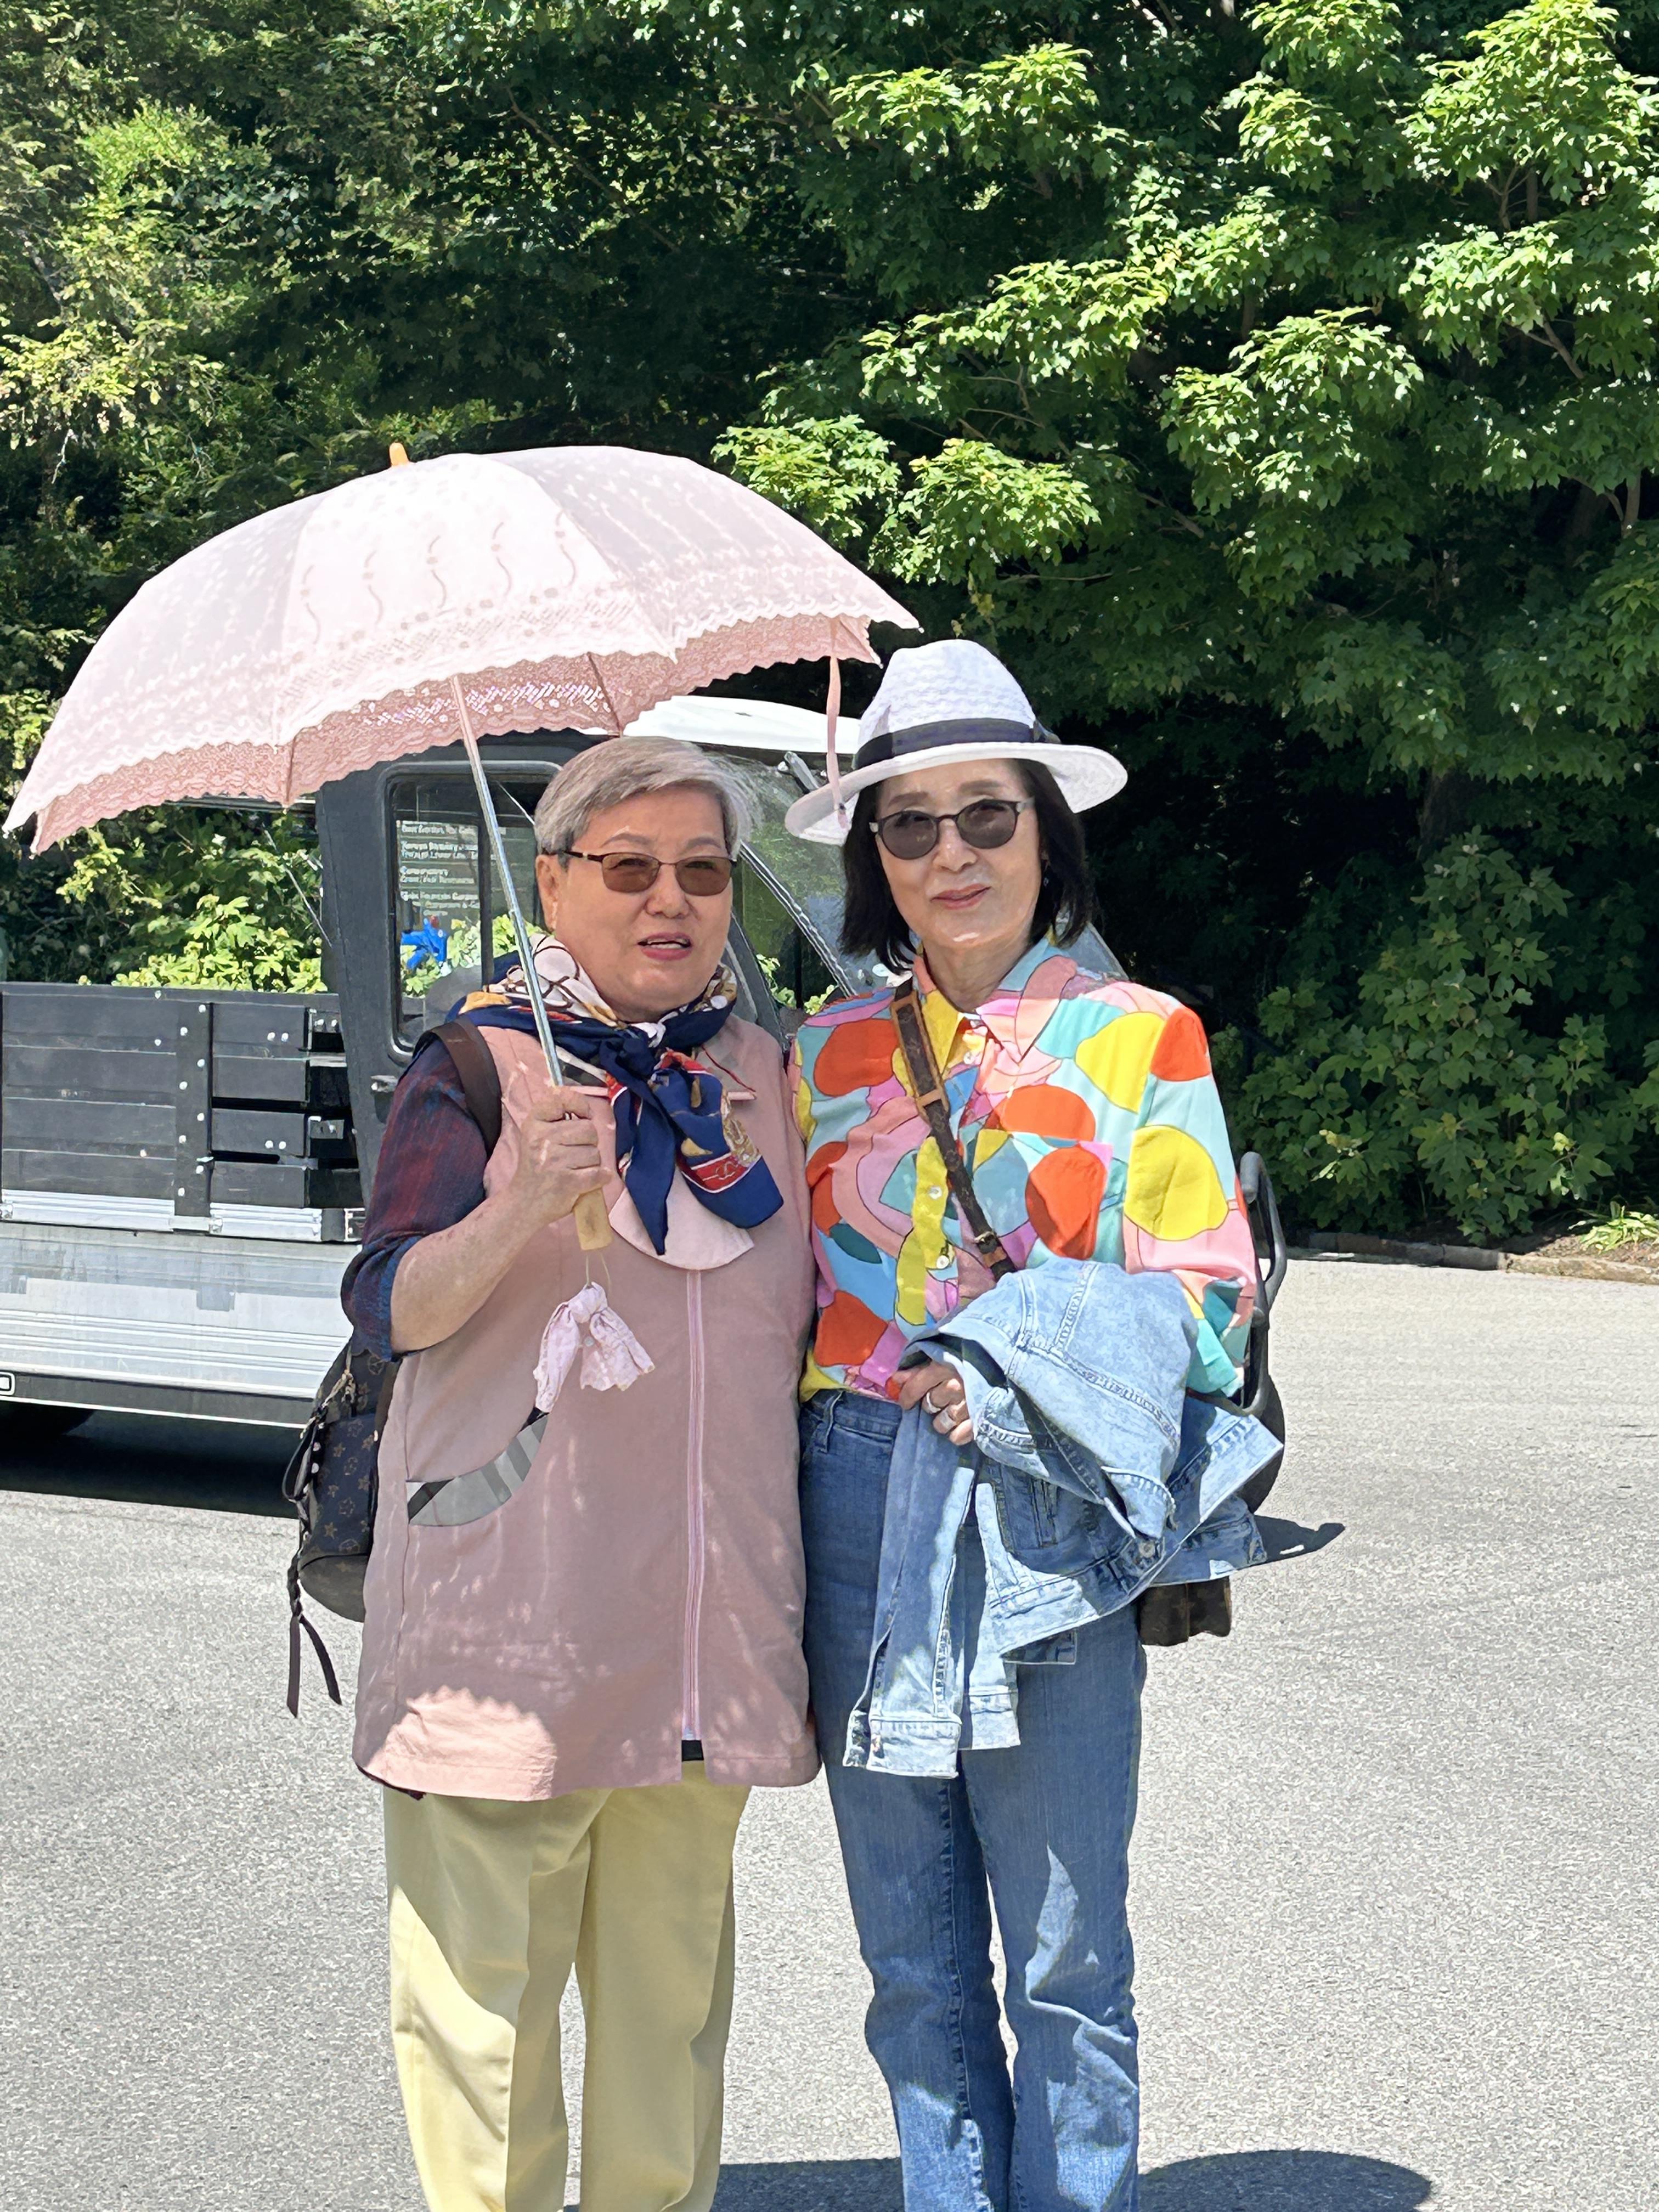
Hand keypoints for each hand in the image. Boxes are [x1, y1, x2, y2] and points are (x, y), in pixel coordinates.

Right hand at [510, 1085, 605, 1228]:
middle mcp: (542, 1139)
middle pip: (588, 1129)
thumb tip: (588, 1113)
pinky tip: (591, 1179)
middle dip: (588, 1142)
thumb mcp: (536, 1136)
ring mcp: (554, 1161)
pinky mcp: (567, 1182)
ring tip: (575, 1170)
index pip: (561, 1098)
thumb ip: (557, 1119)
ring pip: (594, 1153)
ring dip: (591, 1163)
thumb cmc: (537, 1167)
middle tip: (574, 1154)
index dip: (579, 1104)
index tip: (582, 1115)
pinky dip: (600, 1178)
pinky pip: (598, 1173)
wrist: (523, 1203)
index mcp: (534, 1124)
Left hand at [896, 1359, 972, 1447]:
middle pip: (929, 1405)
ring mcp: (968, 1405)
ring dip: (942, 1421)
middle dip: (931, 1404)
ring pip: (941, 1423)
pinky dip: (957, 1433)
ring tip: (951, 1413)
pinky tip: (961, 1424)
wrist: (1011, 1366)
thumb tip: (895, 1379)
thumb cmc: (975, 1359)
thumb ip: (920, 1368)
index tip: (906, 1403)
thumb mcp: (947, 1357)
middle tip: (941, 1399)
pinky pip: (957, 1437)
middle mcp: (954, 1386)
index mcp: (944, 1366)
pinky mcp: (980, 1421)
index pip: (915, 1387)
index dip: (906, 1397)